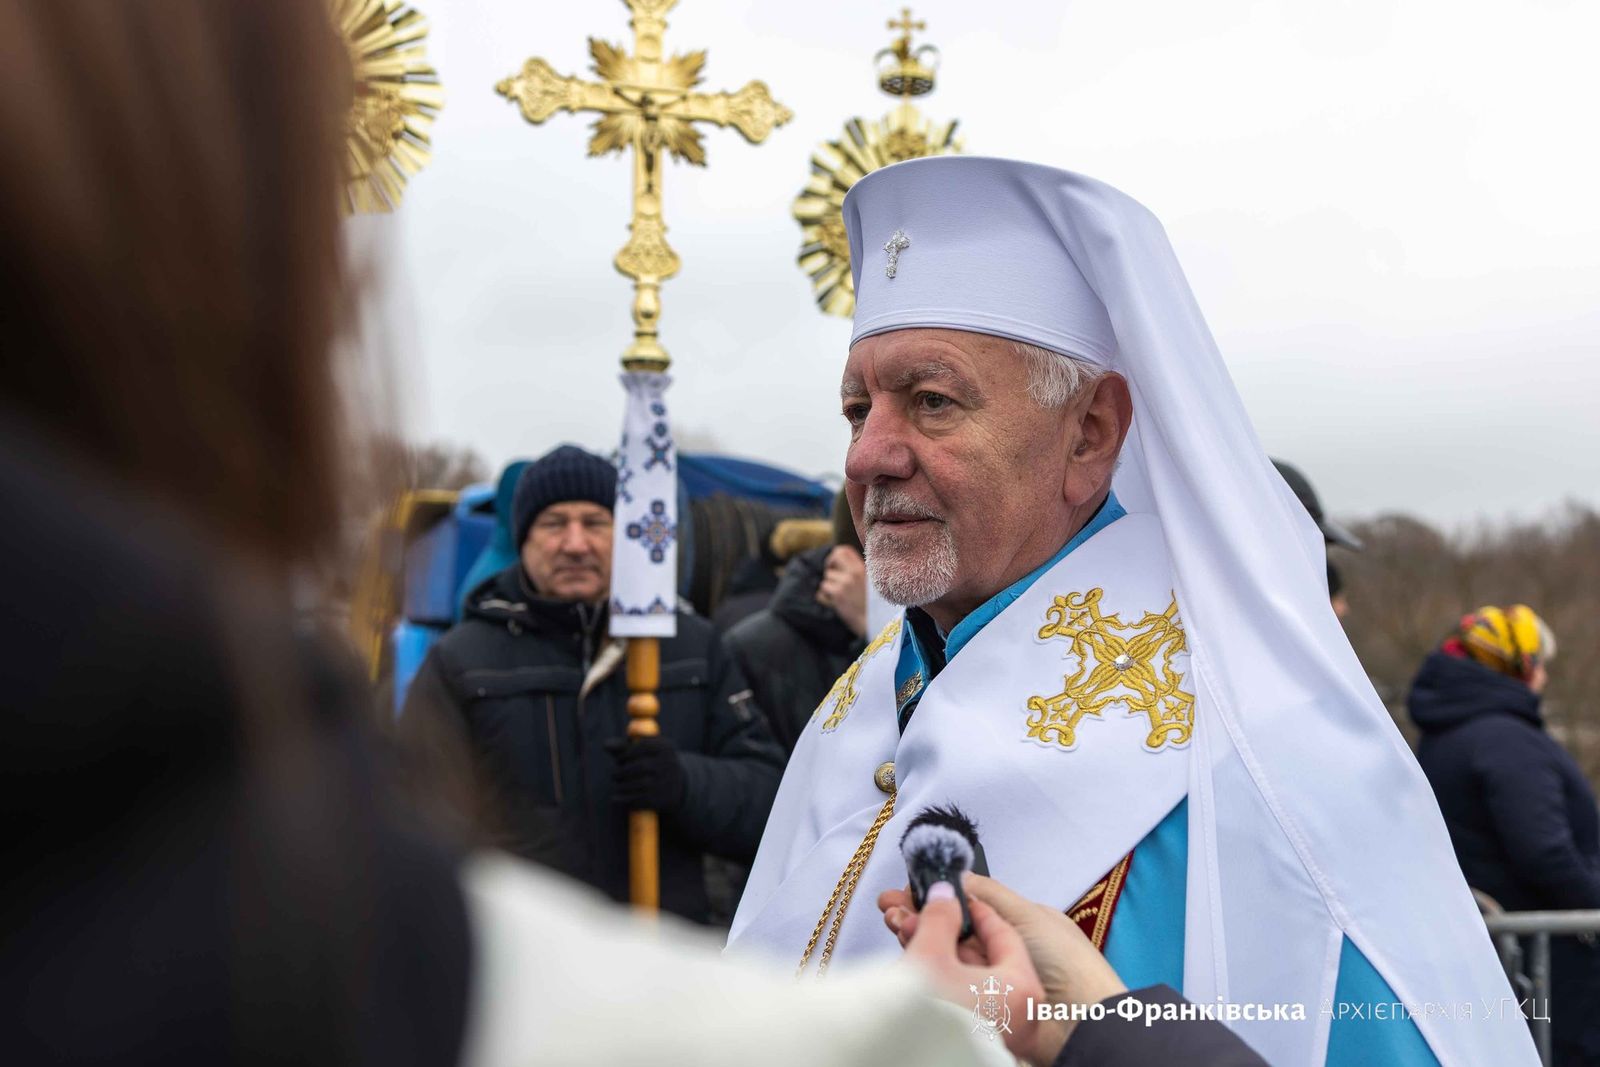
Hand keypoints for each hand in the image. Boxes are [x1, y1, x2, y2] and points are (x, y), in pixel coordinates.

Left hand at [604, 735, 685, 812]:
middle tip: (614, 775)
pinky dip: (625, 800)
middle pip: (641, 766)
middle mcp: (670, 763)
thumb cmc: (652, 764)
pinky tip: (617, 798)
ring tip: (617, 786)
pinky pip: (641, 800)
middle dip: (622, 771)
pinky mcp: (664, 800)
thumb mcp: (642, 752)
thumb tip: (605, 745)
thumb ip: (623, 747)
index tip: (618, 760)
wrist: (677, 787)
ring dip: (622, 786)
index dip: (626, 753)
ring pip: (641, 784)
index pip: (644, 746)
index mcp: (666, 747)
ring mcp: (668, 782)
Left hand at [817, 545, 867, 637]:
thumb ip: (858, 572)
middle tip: (832, 579)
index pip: (843, 550)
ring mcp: (845, 584)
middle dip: (829, 568)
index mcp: (862, 568)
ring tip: (839, 597)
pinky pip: (821, 593)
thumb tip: (842, 566)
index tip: (835, 566)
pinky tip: (835, 604)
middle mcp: (854, 573)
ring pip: (826, 580)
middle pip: (832, 559)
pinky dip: (825, 600)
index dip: (834, 557)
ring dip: (828, 589)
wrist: (878, 623)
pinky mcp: (838, 596)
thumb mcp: (871, 583)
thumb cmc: (874, 606)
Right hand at [883, 873, 1127, 1060]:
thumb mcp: (1027, 914)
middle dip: (921, 916)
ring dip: (921, 937)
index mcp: (1018, 931)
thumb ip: (988, 895)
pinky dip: (928, 966)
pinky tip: (911, 951)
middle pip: (953, 932)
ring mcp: (989, 986)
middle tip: (890, 907)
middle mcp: (1001, 958)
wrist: (1081, 1022)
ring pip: (946, 956)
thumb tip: (959, 877)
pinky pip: (948, 983)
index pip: (971, 909)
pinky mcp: (979, 1011)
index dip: (940, 897)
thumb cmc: (1067, 965)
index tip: (909, 889)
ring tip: (896, 924)